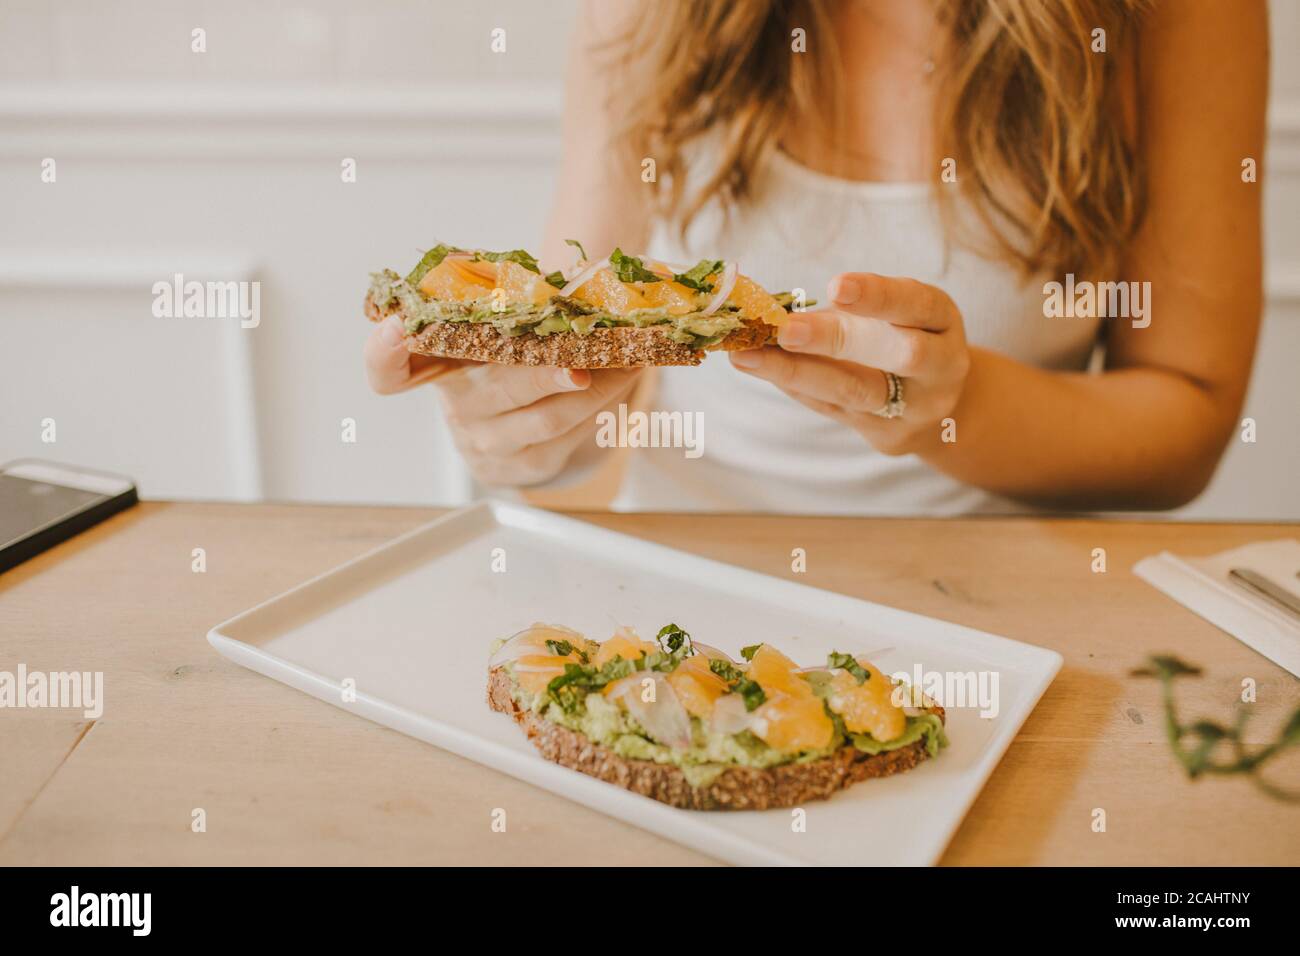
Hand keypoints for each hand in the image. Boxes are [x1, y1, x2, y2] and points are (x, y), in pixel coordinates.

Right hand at [364, 315, 640, 486]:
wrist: (520, 422)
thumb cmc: (508, 357)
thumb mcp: (498, 325)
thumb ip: (503, 296)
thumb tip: (549, 264)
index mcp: (435, 367)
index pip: (388, 369)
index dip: (384, 352)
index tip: (395, 326)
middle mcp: (457, 407)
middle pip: (494, 391)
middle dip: (541, 375)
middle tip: (578, 360)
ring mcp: (489, 443)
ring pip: (545, 419)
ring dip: (594, 390)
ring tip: (628, 361)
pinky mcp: (526, 467)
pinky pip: (569, 438)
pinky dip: (602, 407)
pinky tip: (624, 380)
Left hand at [729, 273, 970, 454]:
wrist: (938, 403)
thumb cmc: (900, 337)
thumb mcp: (892, 314)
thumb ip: (849, 305)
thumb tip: (771, 302)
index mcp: (942, 321)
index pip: (918, 304)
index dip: (879, 295)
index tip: (835, 286)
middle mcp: (941, 366)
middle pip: (899, 354)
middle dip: (837, 339)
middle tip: (785, 330)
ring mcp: (917, 408)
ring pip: (856, 391)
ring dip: (797, 371)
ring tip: (746, 356)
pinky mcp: (888, 436)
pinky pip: (832, 408)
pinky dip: (794, 385)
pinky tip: (761, 368)